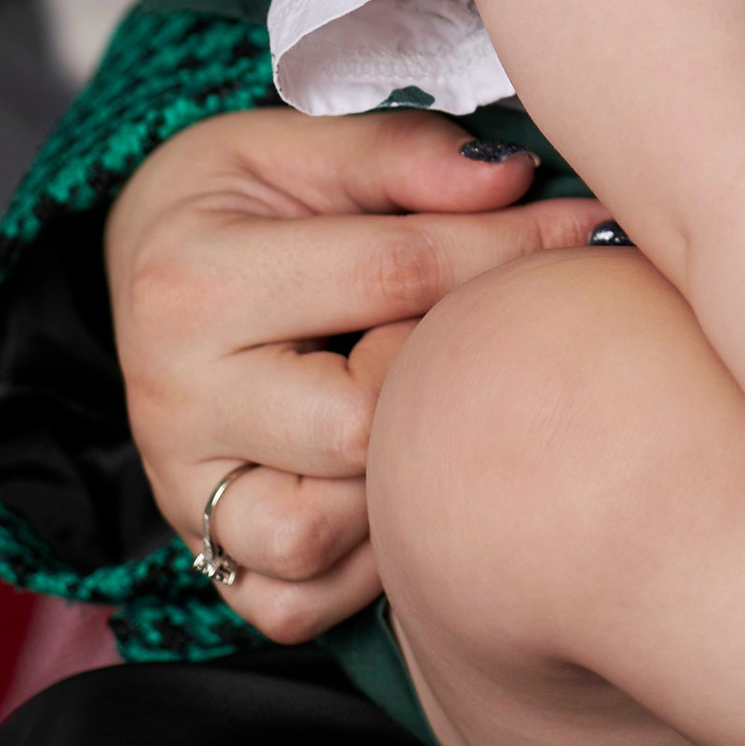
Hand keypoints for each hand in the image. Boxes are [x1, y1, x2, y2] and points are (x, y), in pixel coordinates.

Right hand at [106, 107, 607, 642]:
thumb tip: (514, 180)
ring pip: (321, 532)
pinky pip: (297, 600)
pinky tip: (397, 489)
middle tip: (483, 339)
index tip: (593, 223)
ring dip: (400, 485)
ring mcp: (184, 492)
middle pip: (360, 423)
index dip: (511, 245)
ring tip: (431, 415)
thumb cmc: (244, 199)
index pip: (393, 274)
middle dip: (443, 379)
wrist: (151, 264)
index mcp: (193, 284)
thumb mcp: (300, 145)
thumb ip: (402, 157)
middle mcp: (175, 400)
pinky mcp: (205, 556)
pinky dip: (363, 564)